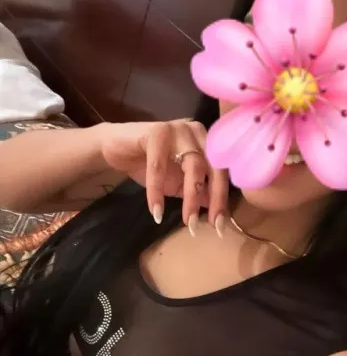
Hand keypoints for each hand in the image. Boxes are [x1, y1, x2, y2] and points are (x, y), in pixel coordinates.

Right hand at [99, 119, 228, 232]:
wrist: (116, 148)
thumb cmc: (149, 164)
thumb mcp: (178, 183)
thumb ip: (198, 192)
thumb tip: (218, 213)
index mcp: (207, 142)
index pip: (222, 172)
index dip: (222, 199)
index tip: (220, 226)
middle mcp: (198, 132)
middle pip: (214, 168)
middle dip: (214, 199)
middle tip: (210, 225)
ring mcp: (179, 129)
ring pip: (193, 166)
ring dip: (191, 197)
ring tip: (187, 223)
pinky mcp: (156, 131)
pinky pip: (159, 166)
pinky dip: (157, 191)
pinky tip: (156, 211)